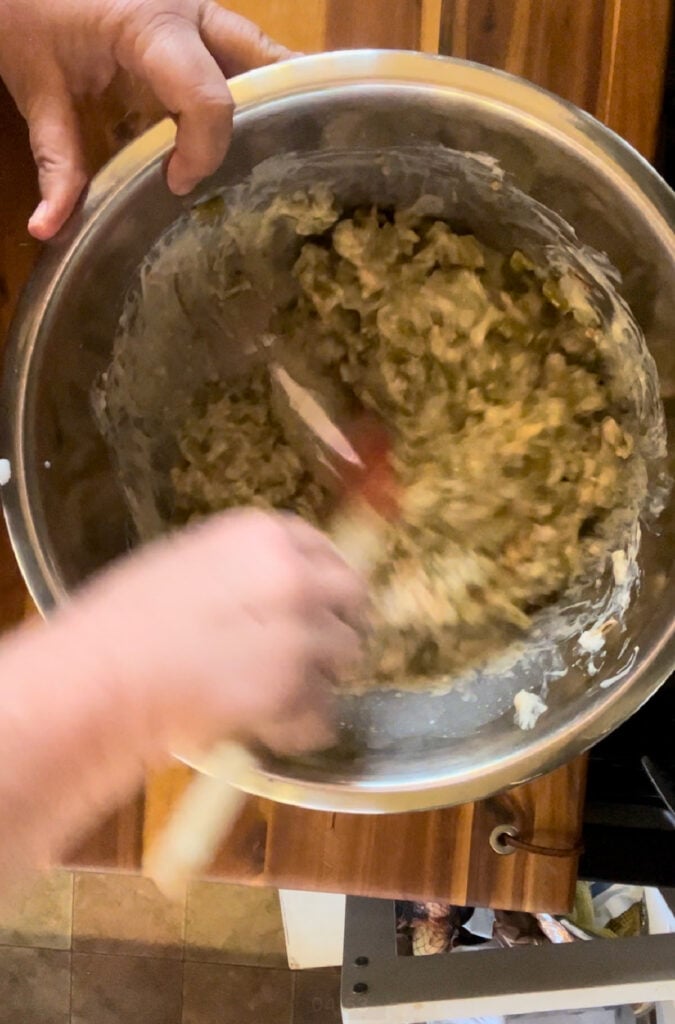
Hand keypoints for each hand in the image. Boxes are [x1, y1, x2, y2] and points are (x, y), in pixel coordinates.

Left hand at [0, 0, 291, 239]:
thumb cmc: (25, 10)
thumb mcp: (37, 86)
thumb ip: (53, 158)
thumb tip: (48, 228)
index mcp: (153, 25)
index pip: (208, 99)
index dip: (202, 152)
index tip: (176, 184)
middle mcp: (191, 10)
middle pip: (258, 66)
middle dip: (268, 117)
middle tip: (261, 166)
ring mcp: (199, 7)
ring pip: (257, 52)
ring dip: (263, 100)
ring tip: (267, 148)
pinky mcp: (195, 14)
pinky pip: (237, 51)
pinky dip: (245, 86)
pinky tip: (247, 124)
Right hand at [72, 510, 365, 756]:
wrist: (101, 679)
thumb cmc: (125, 619)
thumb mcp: (189, 562)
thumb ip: (247, 567)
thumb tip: (283, 584)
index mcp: (264, 534)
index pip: (328, 550)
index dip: (329, 579)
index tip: (326, 601)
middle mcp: (294, 576)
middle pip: (352, 597)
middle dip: (340, 623)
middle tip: (320, 651)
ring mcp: (299, 633)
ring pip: (343, 656)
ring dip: (322, 676)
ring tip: (281, 693)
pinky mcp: (293, 691)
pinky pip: (323, 713)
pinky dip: (303, 726)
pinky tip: (271, 727)